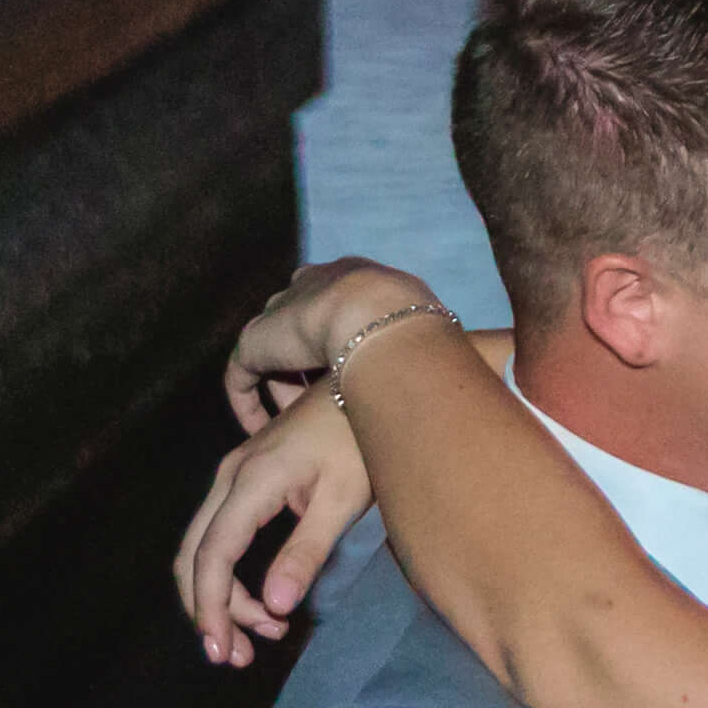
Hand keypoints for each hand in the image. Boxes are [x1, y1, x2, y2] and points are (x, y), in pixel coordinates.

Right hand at [172, 394, 378, 662]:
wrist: (367, 380)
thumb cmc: (363, 439)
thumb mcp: (345, 499)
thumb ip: (307, 551)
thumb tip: (274, 605)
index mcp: (250, 484)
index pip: (213, 556)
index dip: (211, 608)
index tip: (224, 651)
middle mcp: (229, 478)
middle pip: (194, 555)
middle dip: (208, 610)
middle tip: (236, 657)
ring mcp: (233, 474)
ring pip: (204, 545)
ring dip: (221, 596)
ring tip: (261, 637)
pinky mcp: (246, 477)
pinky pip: (221, 532)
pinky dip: (230, 574)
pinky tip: (263, 603)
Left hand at [224, 257, 442, 435]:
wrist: (374, 312)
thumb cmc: (410, 317)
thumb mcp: (428, 321)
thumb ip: (428, 336)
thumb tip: (464, 358)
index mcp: (354, 277)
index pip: (340, 304)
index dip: (345, 338)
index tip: (354, 370)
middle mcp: (312, 286)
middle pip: (303, 325)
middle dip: (311, 361)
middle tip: (324, 400)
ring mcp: (281, 312)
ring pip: (275, 353)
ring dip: (284, 387)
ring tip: (295, 423)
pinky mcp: (256, 341)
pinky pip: (243, 377)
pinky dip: (250, 404)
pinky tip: (261, 430)